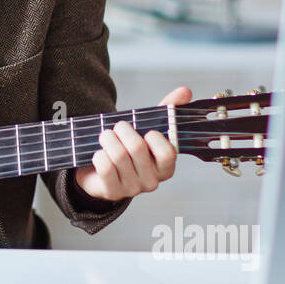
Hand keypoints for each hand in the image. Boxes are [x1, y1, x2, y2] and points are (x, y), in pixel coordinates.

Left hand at [74, 86, 191, 202]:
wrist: (100, 172)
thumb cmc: (128, 148)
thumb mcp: (147, 129)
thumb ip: (166, 111)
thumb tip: (185, 91)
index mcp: (165, 167)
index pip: (168, 153)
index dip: (155, 138)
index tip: (147, 131)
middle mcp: (151, 181)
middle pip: (137, 149)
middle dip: (123, 131)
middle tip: (118, 126)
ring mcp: (132, 189)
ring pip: (118, 156)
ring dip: (108, 139)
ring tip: (105, 136)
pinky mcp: (112, 192)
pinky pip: (105, 167)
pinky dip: (99, 155)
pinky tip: (99, 153)